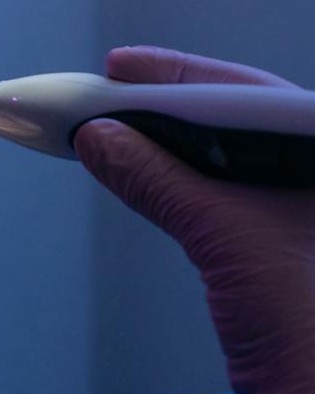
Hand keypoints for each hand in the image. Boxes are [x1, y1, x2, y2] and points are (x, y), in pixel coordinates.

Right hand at [77, 45, 314, 393]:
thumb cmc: (304, 328)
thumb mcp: (221, 233)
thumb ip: (157, 177)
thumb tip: (99, 138)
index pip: (254, 91)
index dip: (181, 74)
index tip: (122, 65)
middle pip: (245, 118)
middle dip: (173, 105)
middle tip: (110, 95)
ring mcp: (311, 216)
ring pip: (241, 156)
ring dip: (178, 144)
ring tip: (121, 132)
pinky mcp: (297, 251)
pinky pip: (242, 191)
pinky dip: (194, 182)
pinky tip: (156, 178)